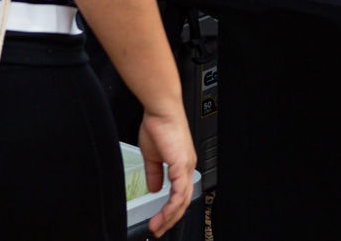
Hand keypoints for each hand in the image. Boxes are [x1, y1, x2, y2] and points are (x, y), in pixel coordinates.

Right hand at [137, 107, 195, 237]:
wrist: (161, 110)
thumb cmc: (158, 126)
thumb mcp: (153, 156)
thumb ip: (154, 173)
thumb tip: (154, 190)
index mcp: (182, 165)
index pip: (180, 194)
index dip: (170, 210)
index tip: (158, 221)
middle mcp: (187, 167)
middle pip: (184, 201)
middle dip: (170, 219)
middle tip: (158, 230)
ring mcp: (186, 166)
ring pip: (182, 200)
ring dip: (169, 216)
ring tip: (157, 227)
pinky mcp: (181, 164)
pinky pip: (179, 191)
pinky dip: (171, 206)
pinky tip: (162, 214)